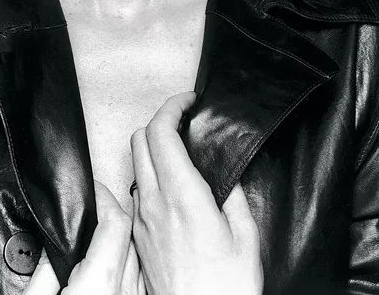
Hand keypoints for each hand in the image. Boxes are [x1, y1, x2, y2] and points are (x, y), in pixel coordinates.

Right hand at [25, 179, 145, 294]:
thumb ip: (44, 270)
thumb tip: (51, 243)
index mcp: (98, 283)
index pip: (116, 222)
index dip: (104, 197)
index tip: (91, 188)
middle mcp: (122, 291)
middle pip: (130, 234)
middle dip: (111, 213)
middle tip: (92, 207)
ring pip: (138, 255)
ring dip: (122, 239)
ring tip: (100, 234)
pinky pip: (138, 278)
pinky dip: (128, 263)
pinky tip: (112, 263)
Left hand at [130, 91, 262, 294]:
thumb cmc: (226, 287)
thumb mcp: (244, 236)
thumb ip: (233, 195)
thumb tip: (225, 174)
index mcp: (181, 194)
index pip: (159, 131)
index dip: (171, 106)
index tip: (188, 102)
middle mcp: (153, 202)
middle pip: (139, 139)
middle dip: (160, 121)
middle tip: (185, 123)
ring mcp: (141, 219)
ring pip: (135, 164)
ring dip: (153, 149)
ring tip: (180, 154)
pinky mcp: (137, 236)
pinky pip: (135, 191)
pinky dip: (149, 175)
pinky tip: (170, 186)